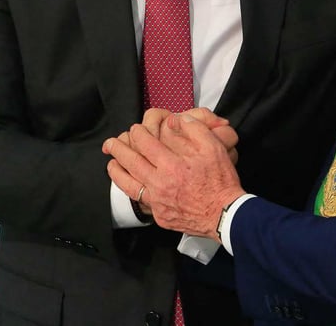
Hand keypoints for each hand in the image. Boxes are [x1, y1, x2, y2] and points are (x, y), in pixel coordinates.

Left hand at [103, 114, 245, 239]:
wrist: (225, 214)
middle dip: (118, 148)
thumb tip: (175, 120)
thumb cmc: (220, 179)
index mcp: (171, 164)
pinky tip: (130, 183)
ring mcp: (157, 201)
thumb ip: (193, 128)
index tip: (136, 129)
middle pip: (130, 162)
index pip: (144, 142)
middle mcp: (159, 183)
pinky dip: (130, 189)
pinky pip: (139, 200)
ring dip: (116, 171)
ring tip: (111, 163)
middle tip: (111, 142)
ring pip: (128, 184)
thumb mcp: (213, 147)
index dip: (138, 132)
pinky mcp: (159, 215)